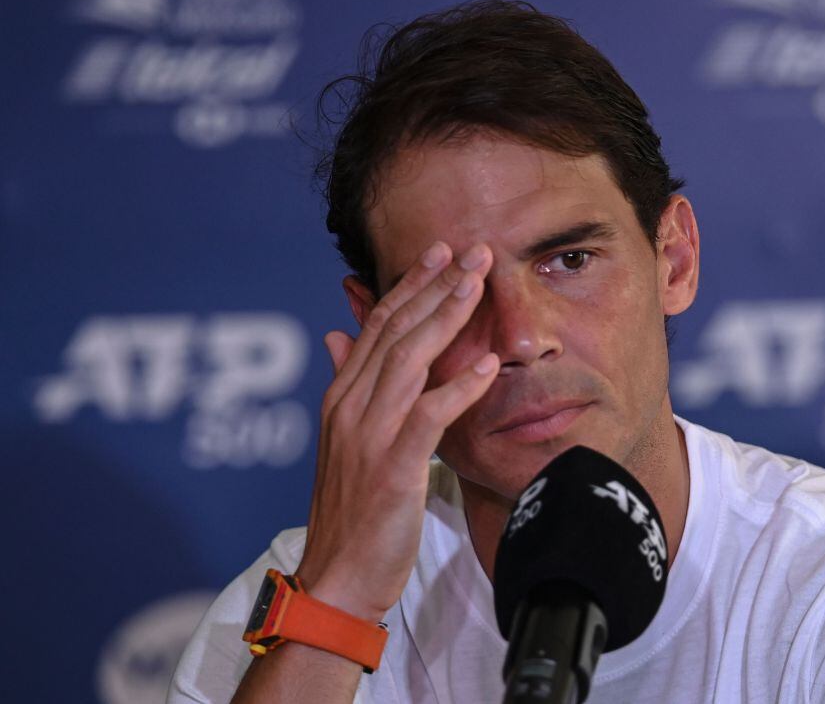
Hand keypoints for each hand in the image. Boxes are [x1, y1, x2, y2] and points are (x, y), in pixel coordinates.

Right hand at [294, 241, 497, 620]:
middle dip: (435, 285)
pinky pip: (428, 417)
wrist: (338, 574)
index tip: (441, 252)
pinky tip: (488, 365)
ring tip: (479, 284)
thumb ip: (346, 382)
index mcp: (342, 396)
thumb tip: (336, 335)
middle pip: (396, 331)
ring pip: (408, 360)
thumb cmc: (352, 509)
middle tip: (474, 250)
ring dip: (446, 318)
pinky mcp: (392, 468)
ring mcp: (368, 435)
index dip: (410, 285)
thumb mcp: (346, 439)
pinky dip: (458, 388)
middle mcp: (351, 406)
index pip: (378, 326)